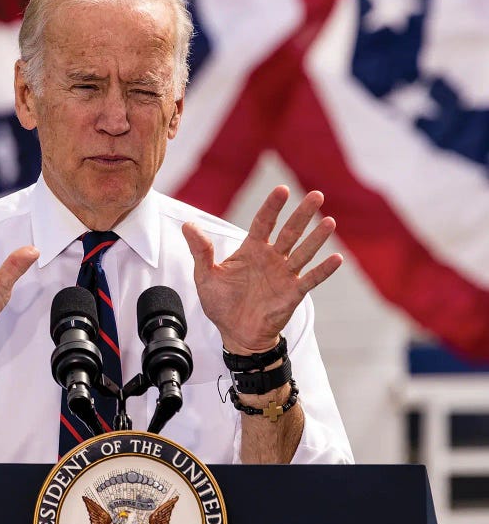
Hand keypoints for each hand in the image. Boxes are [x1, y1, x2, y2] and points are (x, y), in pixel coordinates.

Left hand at [182, 186, 341, 353]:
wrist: (236, 333)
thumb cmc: (221, 304)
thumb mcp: (205, 276)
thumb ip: (200, 251)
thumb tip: (187, 225)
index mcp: (251, 250)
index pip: (263, 222)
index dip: (272, 206)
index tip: (281, 190)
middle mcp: (271, 258)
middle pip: (289, 231)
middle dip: (302, 214)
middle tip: (316, 195)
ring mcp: (284, 275)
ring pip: (303, 252)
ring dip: (316, 238)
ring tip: (329, 222)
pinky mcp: (292, 293)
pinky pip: (310, 279)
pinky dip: (323, 270)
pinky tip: (336, 258)